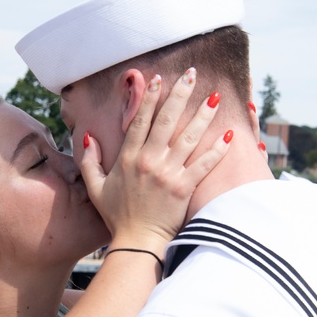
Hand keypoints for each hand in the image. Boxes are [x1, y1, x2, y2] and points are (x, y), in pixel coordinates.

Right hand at [81, 69, 229, 250]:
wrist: (137, 242)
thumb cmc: (117, 216)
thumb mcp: (95, 188)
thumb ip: (89, 161)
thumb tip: (88, 136)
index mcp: (128, 158)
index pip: (141, 120)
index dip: (151, 97)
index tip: (160, 78)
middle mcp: (148, 161)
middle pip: (167, 120)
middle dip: (180, 94)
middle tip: (192, 74)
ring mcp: (168, 173)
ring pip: (188, 137)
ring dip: (203, 115)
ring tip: (215, 97)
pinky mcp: (184, 187)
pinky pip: (203, 164)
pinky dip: (217, 150)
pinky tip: (227, 135)